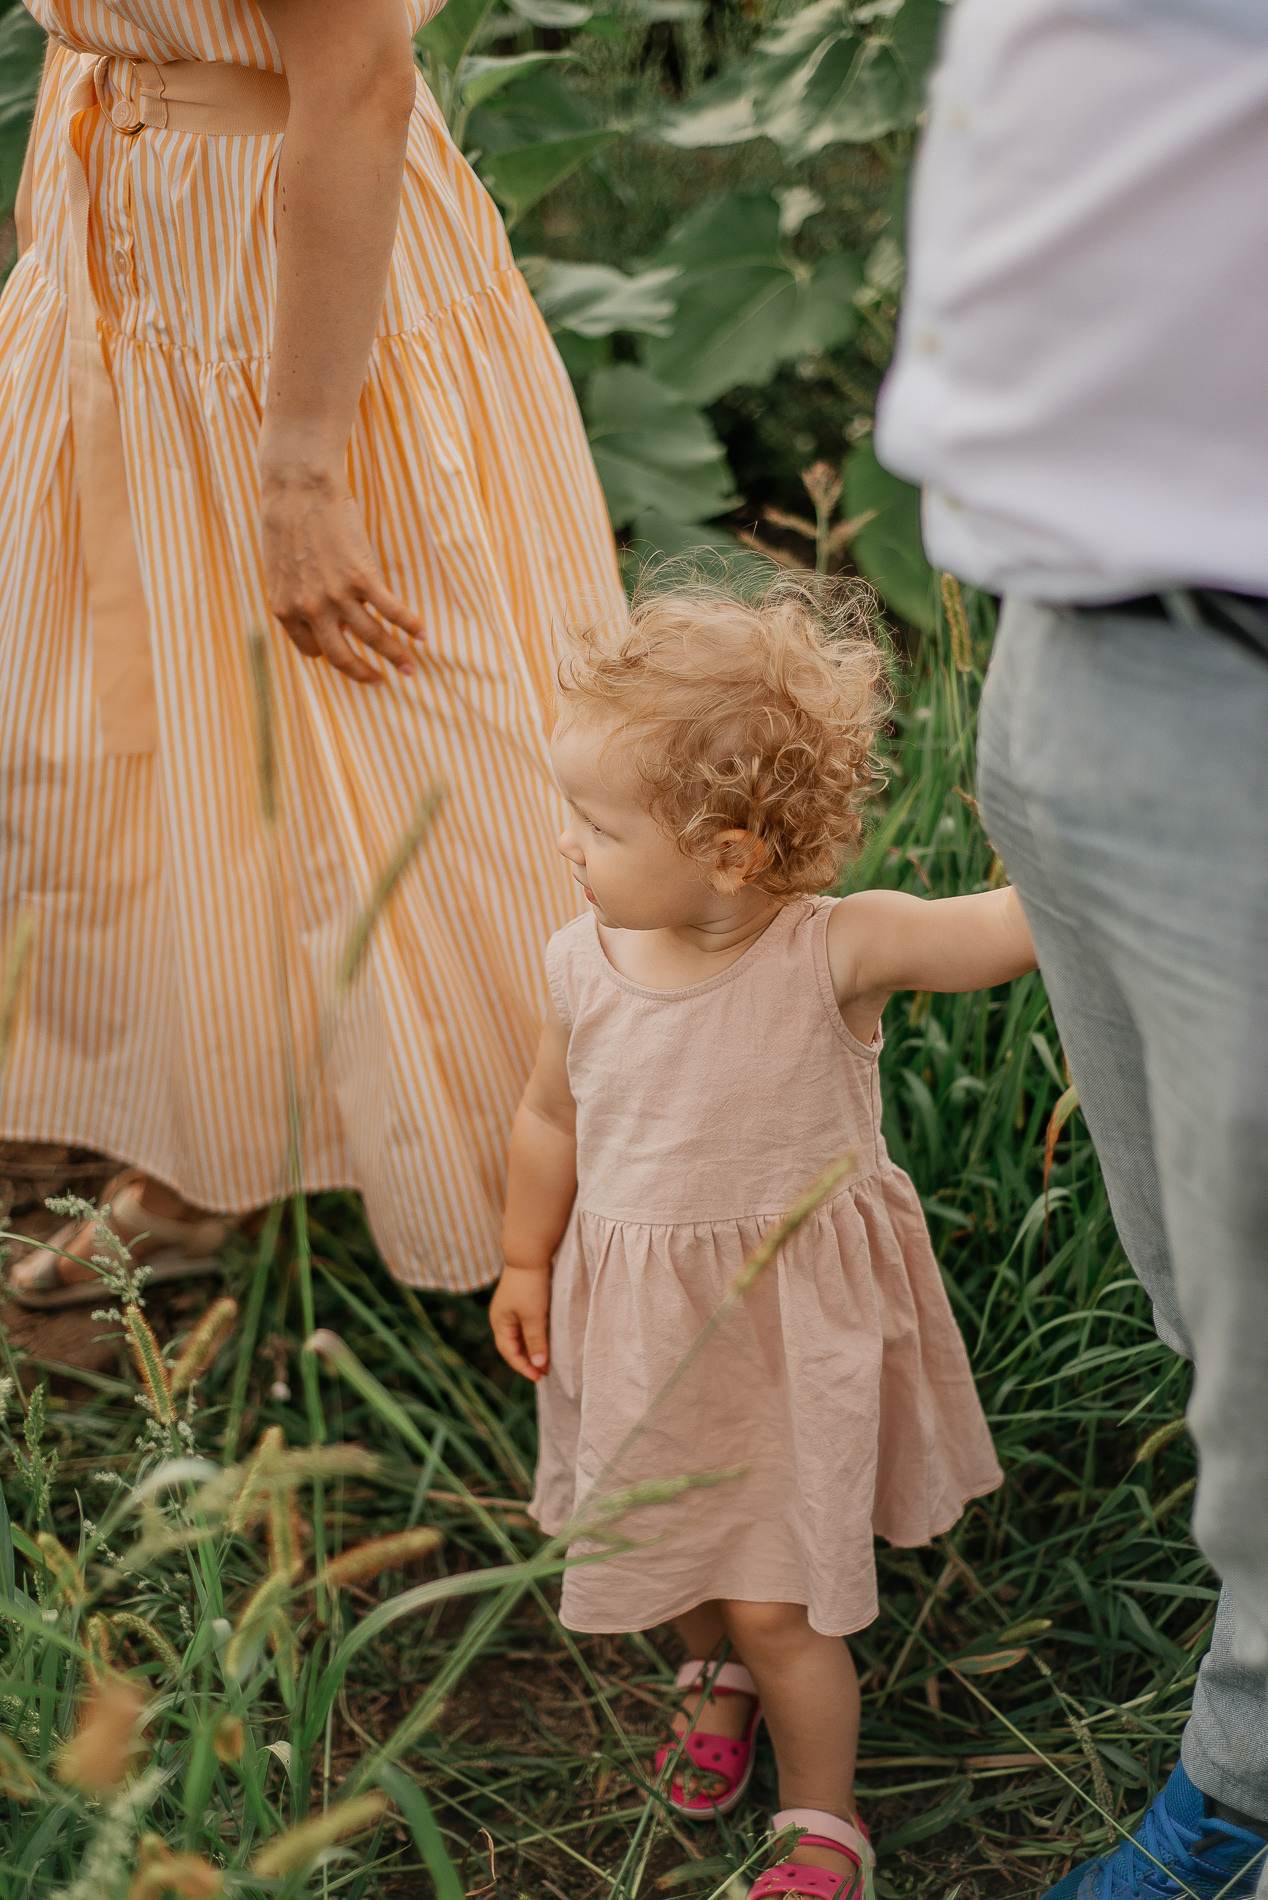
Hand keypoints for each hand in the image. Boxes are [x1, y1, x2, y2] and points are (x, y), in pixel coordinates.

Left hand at [261, 465, 423, 683]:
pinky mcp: (362, 577)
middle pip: (342, 656)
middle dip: (364, 674)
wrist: (298, 487)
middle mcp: (309, 609)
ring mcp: (337, 595)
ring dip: (394, 656)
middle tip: (379, 680)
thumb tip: (319, 609)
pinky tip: (422, 634)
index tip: (344, 654)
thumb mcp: (278, 568)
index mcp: (285, 609)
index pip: (311, 651)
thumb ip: (296, 595)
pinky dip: (410, 625)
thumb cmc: (284, 519)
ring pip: (372, 638)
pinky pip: (391, 611)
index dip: (328, 655)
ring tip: (408, 667)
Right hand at [490, 1265, 551, 1381]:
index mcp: (499, 1322)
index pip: (509, 1352)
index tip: (539, 1376)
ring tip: (545, 1359)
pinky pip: (525, 1325)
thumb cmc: (530, 1285)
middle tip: (544, 1372)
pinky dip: (533, 1336)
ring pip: (519, 1336)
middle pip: (512, 1346)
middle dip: (527, 1360)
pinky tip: (544, 1339)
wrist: (530, 1253)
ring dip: (531, 1349)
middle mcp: (501, 1317)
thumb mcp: (534, 1316)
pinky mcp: (520, 1301)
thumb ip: (536, 1341)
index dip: (524, 1367)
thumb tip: (538, 1365)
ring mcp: (510, 1309)